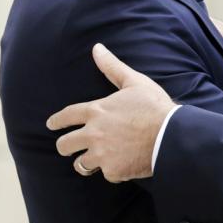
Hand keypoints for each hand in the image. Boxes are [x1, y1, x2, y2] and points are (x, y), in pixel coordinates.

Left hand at [46, 43, 176, 181]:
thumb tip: (97, 48)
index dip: (56, 121)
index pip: (66, 116)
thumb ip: (112, 67)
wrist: (171, 135)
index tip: (51, 125)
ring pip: (80, 164)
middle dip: (65, 146)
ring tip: (92, 162)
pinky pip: (106, 174)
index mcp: (96, 111)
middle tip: (69, 148)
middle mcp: (93, 134)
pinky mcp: (113, 171)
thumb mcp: (134, 82)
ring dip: (85, 163)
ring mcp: (101, 154)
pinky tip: (122, 165)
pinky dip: (113, 170)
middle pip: (64, 145)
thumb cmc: (154, 106)